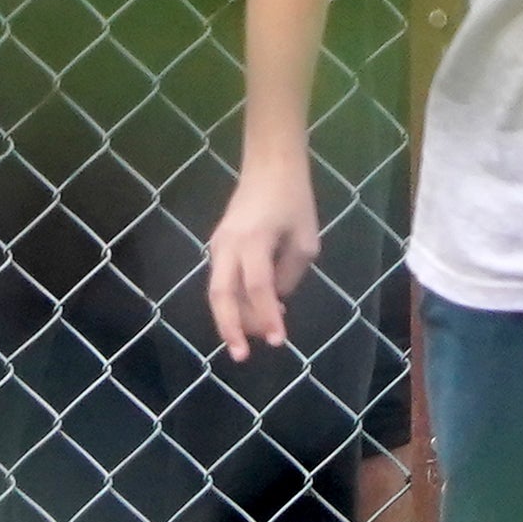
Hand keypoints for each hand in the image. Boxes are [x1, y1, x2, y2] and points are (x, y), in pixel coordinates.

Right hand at [205, 155, 324, 357]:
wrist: (269, 165)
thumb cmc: (293, 199)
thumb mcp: (305, 240)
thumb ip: (289, 275)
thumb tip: (275, 299)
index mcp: (253, 241)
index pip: (258, 288)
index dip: (267, 317)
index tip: (279, 341)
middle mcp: (229, 245)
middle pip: (221, 295)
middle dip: (230, 328)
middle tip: (241, 356)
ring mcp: (219, 245)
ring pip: (218, 291)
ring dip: (235, 316)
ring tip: (259, 334)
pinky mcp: (219, 245)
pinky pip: (222, 280)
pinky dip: (235, 299)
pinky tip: (259, 308)